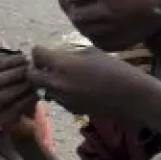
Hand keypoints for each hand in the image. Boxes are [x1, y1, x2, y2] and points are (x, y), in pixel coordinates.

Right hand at [0, 50, 42, 141]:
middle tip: (30, 69)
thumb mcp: (20, 84)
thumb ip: (22, 72)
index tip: (26, 57)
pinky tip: (38, 95)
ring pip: (4, 95)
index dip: (9, 61)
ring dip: (21, 86)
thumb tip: (32, 56)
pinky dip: (27, 100)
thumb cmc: (23, 101)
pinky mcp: (2, 122)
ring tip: (36, 82)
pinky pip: (14, 108)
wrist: (24, 128)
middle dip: (14, 73)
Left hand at [25, 45, 157, 118]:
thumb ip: (69, 53)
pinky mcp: (70, 109)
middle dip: (36, 69)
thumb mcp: (91, 52)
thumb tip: (56, 55)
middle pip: (31, 76)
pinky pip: (57, 99)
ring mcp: (63, 98)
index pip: (36, 54)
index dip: (39, 51)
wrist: (129, 95)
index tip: (45, 51)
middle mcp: (58, 82)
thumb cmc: (114, 68)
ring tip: (62, 77)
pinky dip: (60, 93)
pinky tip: (75, 88)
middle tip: (46, 66)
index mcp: (62, 64)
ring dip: (47, 82)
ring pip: (43, 89)